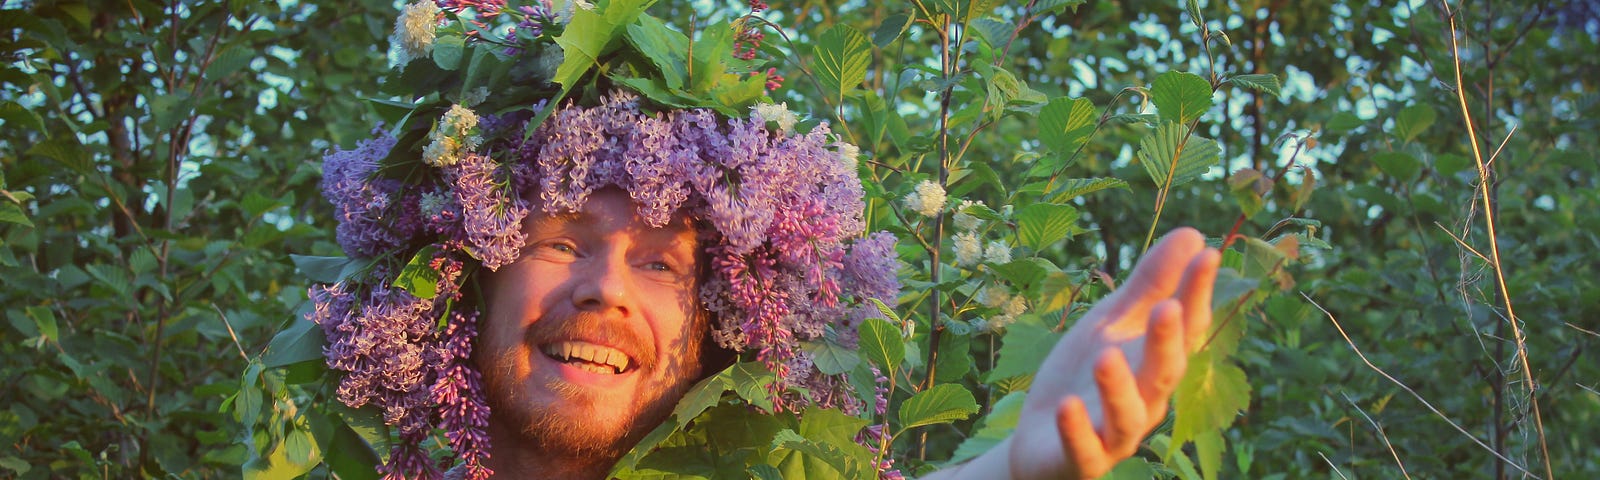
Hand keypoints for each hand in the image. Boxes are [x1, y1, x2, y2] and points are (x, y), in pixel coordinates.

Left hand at [1006, 227, 1218, 478]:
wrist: (1041, 439)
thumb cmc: (1085, 376)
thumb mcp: (1112, 323)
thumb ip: (1149, 285)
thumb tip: (1193, 233)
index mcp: (1156, 363)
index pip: (1185, 328)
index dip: (1196, 294)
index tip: (1208, 253)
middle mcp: (1145, 401)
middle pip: (1163, 373)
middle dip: (1167, 342)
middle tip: (1170, 307)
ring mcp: (1114, 435)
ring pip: (1126, 415)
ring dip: (1119, 387)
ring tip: (1107, 355)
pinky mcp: (1080, 461)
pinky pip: (1083, 449)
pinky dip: (1076, 429)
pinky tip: (1066, 406)